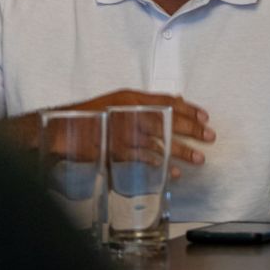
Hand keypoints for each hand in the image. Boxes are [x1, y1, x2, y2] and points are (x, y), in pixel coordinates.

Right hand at [62, 89, 215, 179]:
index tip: (205, 116)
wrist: (60, 130)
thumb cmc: (91, 117)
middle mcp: (129, 111)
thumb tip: (176, 100)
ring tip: (198, 158)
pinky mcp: (115, 149)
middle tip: (209, 137)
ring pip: (159, 140)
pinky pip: (143, 158)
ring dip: (181, 150)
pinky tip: (172, 172)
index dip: (188, 108)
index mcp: (131, 98)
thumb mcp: (119, 103)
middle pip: (168, 119)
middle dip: (192, 129)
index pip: (167, 101)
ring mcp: (122, 130)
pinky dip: (160, 164)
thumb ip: (146, 103)